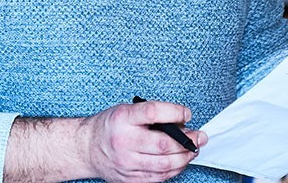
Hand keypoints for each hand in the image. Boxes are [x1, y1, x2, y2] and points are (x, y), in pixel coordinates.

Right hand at [81, 99, 206, 182]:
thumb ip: (152, 114)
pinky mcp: (130, 179)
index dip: (175, 112)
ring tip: (193, 150)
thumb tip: (182, 122)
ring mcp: (126, 163)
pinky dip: (174, 170)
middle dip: (188, 141)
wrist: (87, 148)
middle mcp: (123, 141)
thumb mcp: (126, 110)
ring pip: (165, 164)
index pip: (153, 112)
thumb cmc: (110, 125)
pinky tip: (179, 161)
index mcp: (123, 118)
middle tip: (200, 136)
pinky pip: (159, 177)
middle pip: (163, 144)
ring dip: (185, 157)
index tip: (187, 113)